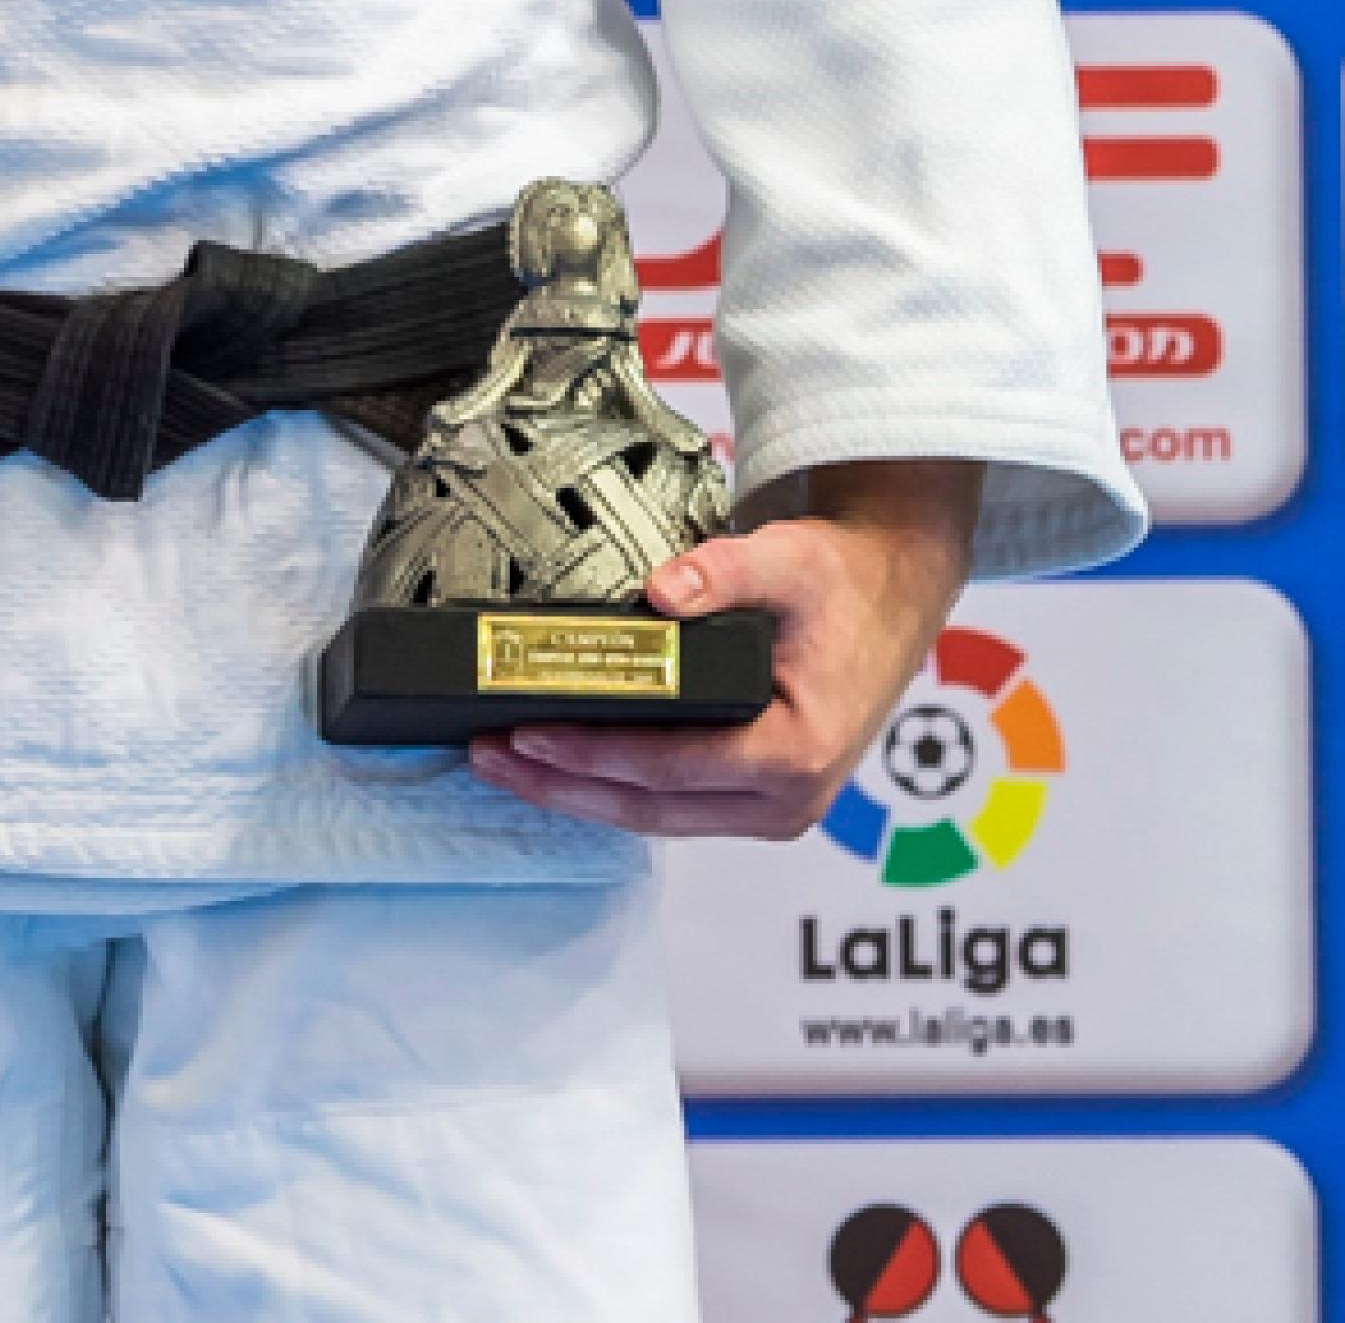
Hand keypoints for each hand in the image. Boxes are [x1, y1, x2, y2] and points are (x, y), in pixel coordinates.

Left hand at [468, 456, 982, 839]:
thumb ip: (724, 573)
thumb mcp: (788, 560)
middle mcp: (788, 800)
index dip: (592, 753)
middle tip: (488, 756)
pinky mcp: (758, 798)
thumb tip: (658, 592)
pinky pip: (675, 804)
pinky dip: (615, 787)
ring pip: (659, 817)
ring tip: (505, 763)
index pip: (671, 767)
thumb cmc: (839, 581)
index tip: (525, 732)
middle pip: (652, 809)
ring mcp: (775, 808)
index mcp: (798, 752)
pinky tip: (562, 764)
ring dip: (580, 793)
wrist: (888, 594)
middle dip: (564, 786)